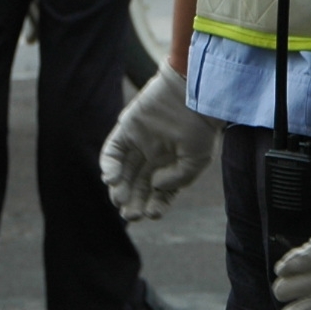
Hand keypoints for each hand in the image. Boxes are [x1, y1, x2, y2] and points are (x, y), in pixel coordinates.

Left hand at [100, 61, 217, 219]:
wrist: (194, 92)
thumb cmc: (201, 126)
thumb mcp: (198, 160)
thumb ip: (178, 180)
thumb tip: (155, 185)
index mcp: (173, 164)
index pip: (159, 192)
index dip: (155, 205)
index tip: (152, 214)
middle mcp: (154, 154)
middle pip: (138, 184)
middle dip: (133, 201)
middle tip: (130, 216)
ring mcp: (139, 141)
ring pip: (123, 171)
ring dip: (119, 188)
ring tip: (119, 200)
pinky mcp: (127, 128)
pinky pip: (112, 150)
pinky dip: (109, 166)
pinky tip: (112, 180)